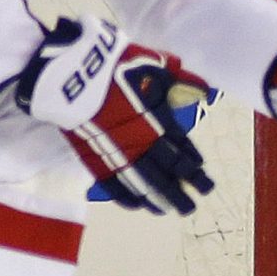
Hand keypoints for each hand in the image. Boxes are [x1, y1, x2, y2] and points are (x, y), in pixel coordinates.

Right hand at [16, 15, 213, 215]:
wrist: (72, 72)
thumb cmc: (116, 65)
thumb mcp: (154, 66)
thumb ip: (181, 80)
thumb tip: (204, 90)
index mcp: (157, 121)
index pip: (181, 150)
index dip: (193, 166)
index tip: (204, 180)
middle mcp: (139, 141)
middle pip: (166, 172)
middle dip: (182, 189)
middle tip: (195, 205)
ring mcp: (114, 151)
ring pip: (141, 182)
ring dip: (158, 197)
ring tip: (171, 210)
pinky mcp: (91, 156)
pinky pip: (111, 183)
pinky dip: (125, 195)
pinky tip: (137, 206)